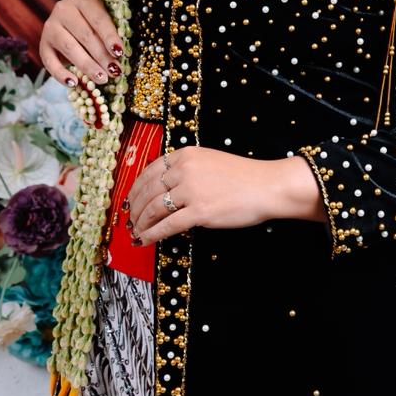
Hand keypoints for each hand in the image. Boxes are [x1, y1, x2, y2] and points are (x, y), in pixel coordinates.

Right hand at [38, 0, 123, 87]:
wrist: (71, 19)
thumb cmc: (96, 19)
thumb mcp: (105, 16)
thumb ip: (113, 30)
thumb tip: (120, 55)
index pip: (98, 19)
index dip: (109, 36)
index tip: (120, 53)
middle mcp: (63, 9)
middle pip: (85, 35)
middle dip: (102, 56)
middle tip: (114, 71)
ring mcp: (50, 26)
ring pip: (69, 48)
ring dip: (87, 66)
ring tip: (102, 79)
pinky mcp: (43, 44)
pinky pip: (49, 61)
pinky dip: (61, 74)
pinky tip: (74, 83)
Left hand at [127, 146, 326, 245]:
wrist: (266, 186)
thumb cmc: (243, 176)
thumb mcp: (210, 161)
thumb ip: (188, 169)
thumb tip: (166, 188)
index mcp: (186, 154)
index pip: (150, 171)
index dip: (136, 188)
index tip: (130, 199)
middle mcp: (184, 169)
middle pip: (147, 190)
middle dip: (134, 208)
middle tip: (129, 219)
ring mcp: (191, 190)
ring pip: (153, 208)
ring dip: (140, 222)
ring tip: (136, 231)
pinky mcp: (199, 211)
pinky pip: (167, 225)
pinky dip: (152, 234)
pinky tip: (145, 241)